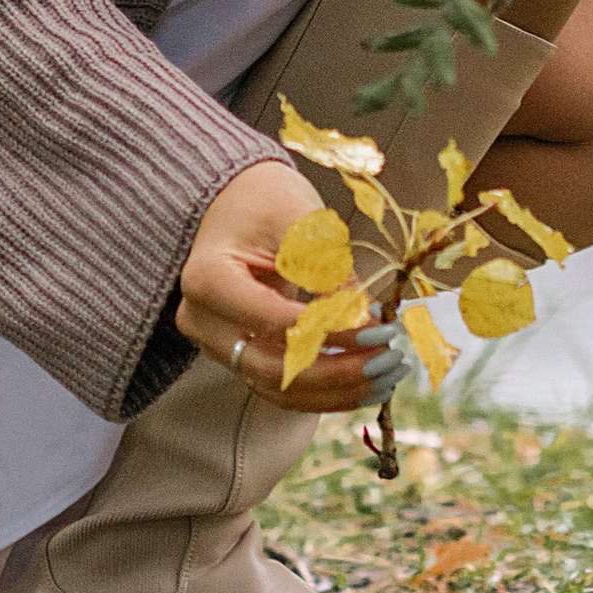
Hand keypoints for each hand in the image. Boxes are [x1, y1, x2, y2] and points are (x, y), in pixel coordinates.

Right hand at [176, 160, 405, 413]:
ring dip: (337, 390)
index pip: (273, 321)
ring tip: (387, 377)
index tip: (378, 329)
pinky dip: (326, 391)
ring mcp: (217, 346)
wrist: (237, 202)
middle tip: (389, 359)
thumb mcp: (300, 220)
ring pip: (279, 389)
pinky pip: (283, 388)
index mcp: (208, 280)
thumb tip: (364, 316)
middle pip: (272, 368)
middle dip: (337, 371)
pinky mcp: (240, 357)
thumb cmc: (266, 201)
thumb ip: (328, 267)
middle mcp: (203, 322)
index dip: (329, 331)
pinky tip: (367, 384)